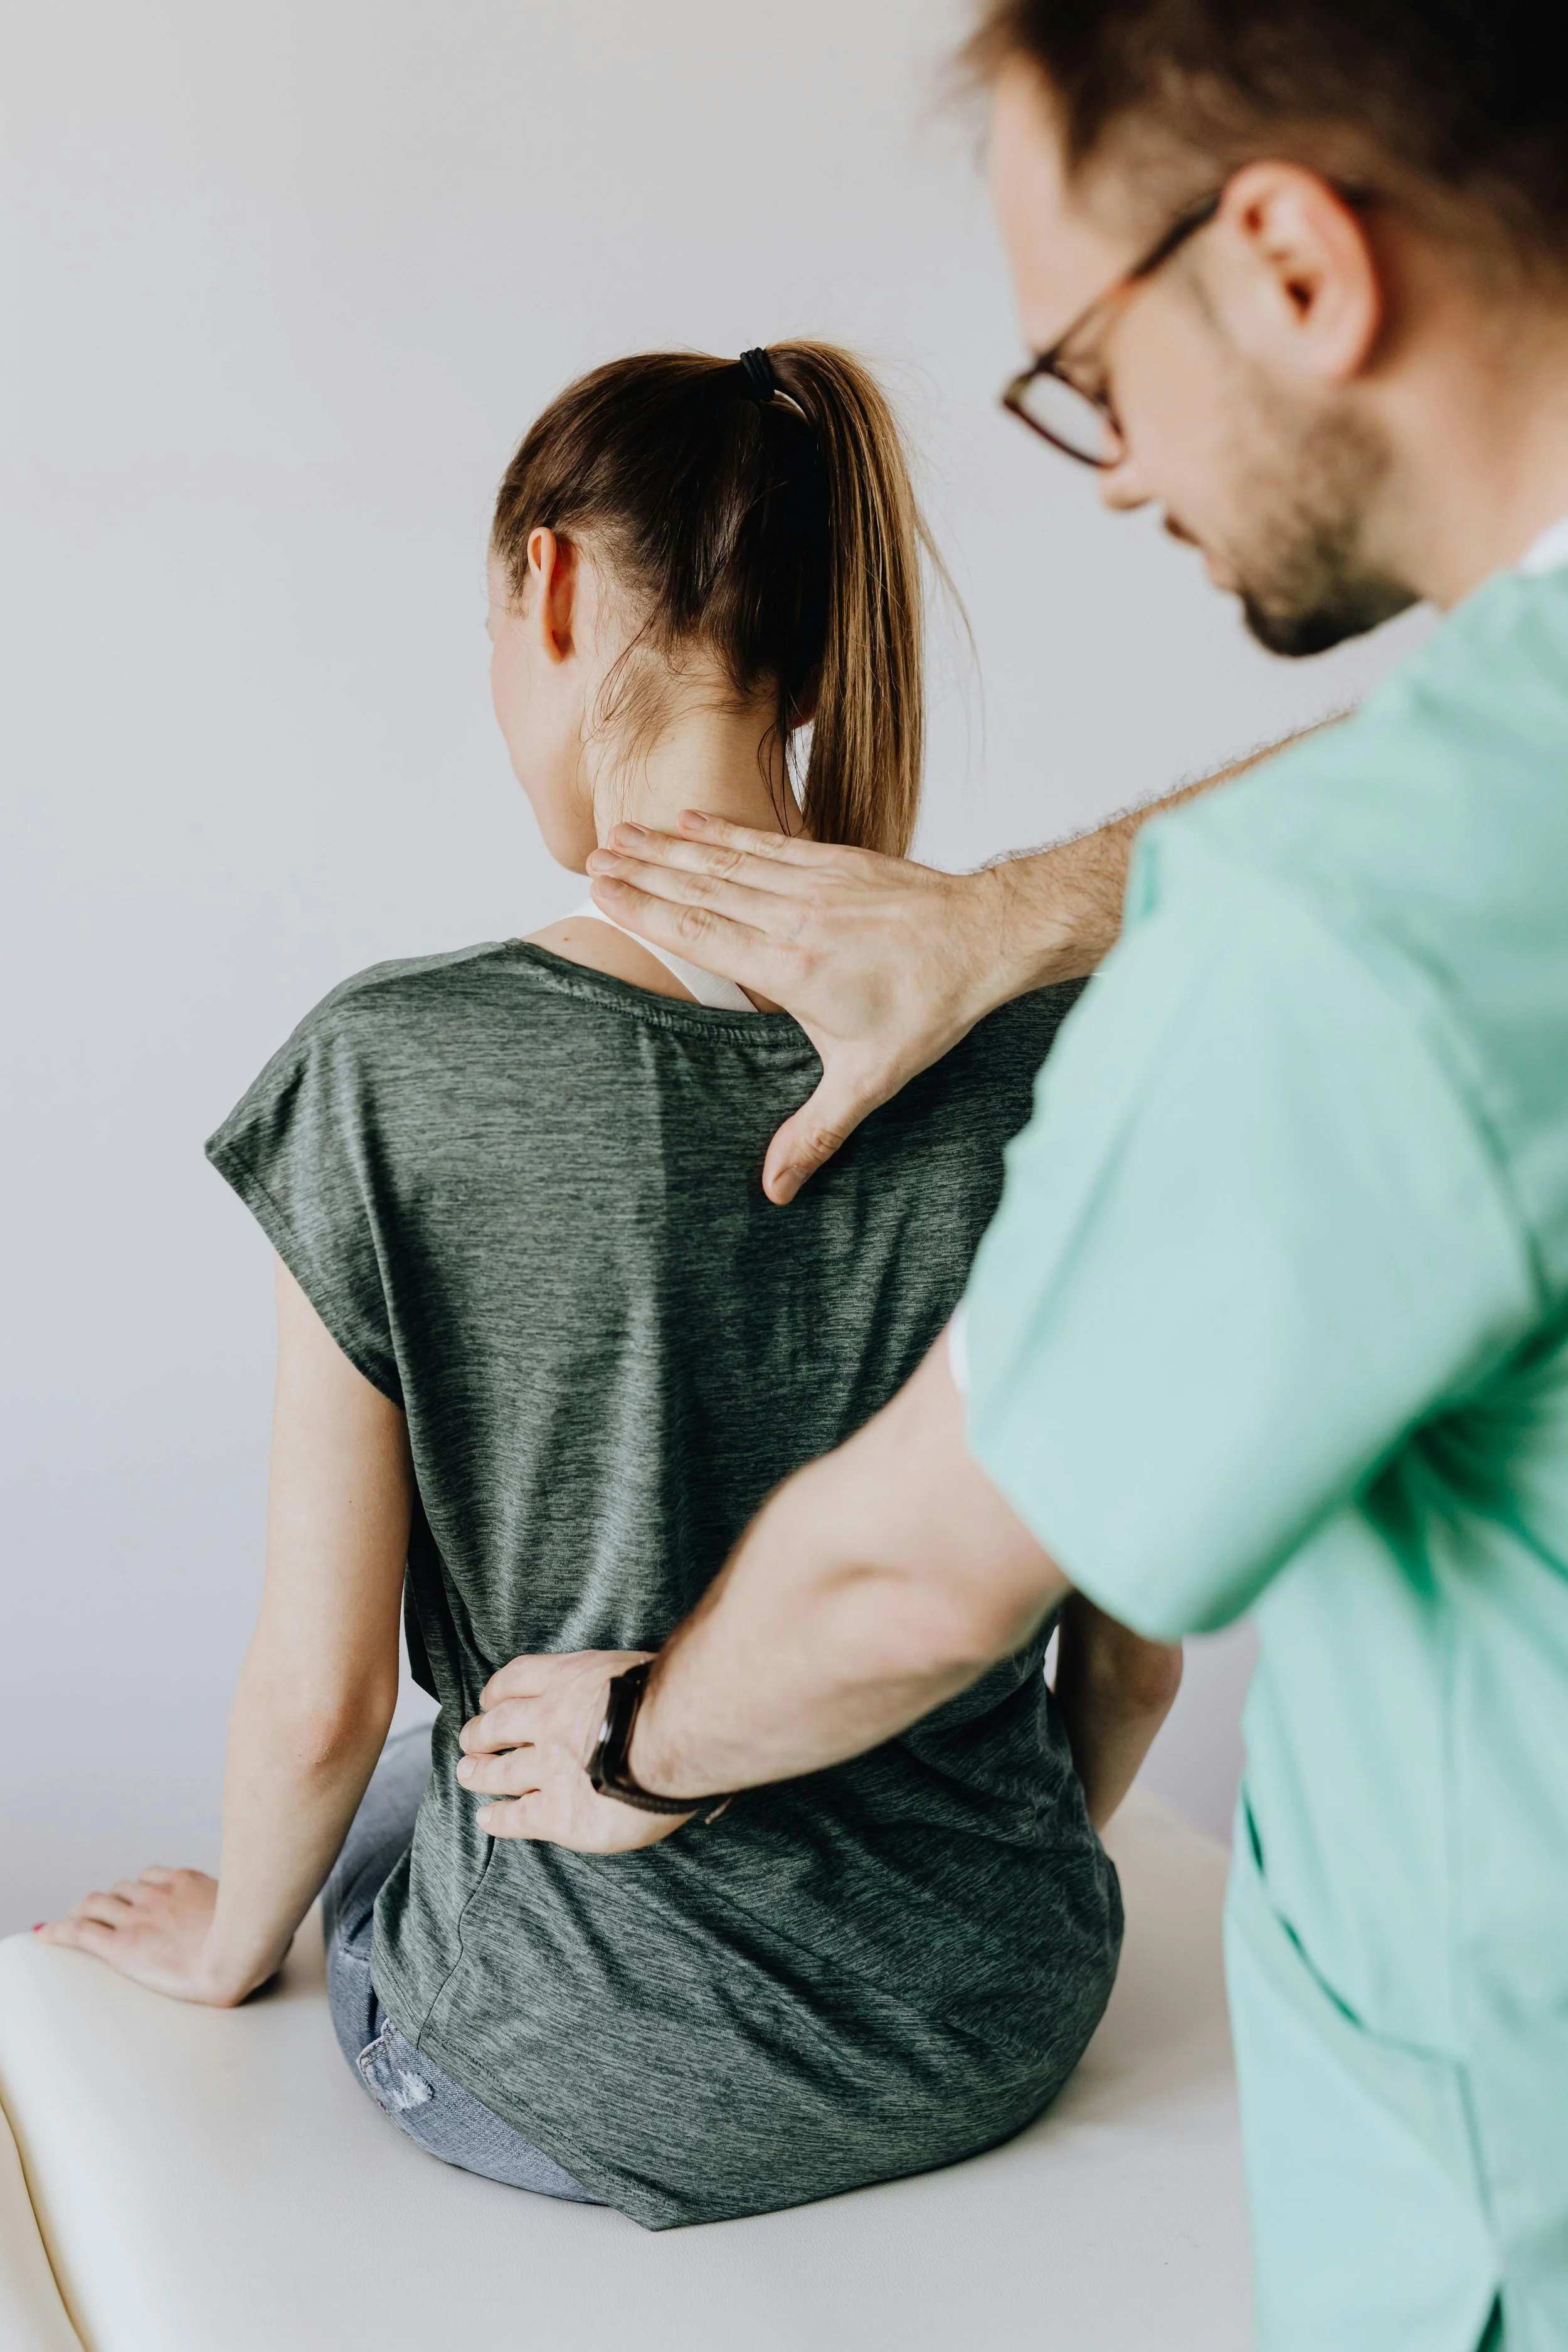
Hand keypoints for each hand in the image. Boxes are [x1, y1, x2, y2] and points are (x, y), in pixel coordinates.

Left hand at [36, 1868, 262, 2005]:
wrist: (238, 1955)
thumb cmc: (255, 1937)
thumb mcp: (254, 1908)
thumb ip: (246, 1904)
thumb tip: (272, 1914)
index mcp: (186, 1882)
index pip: (150, 1876)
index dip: (136, 1890)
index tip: (132, 1898)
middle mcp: (157, 1894)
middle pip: (120, 1889)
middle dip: (109, 1901)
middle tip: (101, 1916)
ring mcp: (137, 1918)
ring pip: (96, 1903)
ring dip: (84, 1912)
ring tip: (75, 1923)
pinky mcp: (122, 1946)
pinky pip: (81, 1932)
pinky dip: (61, 1931)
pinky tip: (49, 1935)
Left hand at [457, 1651, 694, 1853]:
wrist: (678, 1738)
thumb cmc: (671, 1700)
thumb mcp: (634, 1668)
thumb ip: (612, 1682)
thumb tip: (619, 1691)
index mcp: (568, 1680)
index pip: (516, 1679)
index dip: (497, 1691)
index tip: (489, 1700)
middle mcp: (549, 1721)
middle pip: (497, 1726)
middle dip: (479, 1734)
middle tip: (471, 1740)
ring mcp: (549, 1768)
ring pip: (497, 1772)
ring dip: (478, 1773)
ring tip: (468, 1774)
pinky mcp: (558, 1814)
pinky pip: (515, 1818)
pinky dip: (497, 1819)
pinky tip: (487, 1819)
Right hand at [585, 818, 1022, 1201]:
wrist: (987, 938)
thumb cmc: (931, 1007)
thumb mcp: (870, 1080)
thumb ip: (815, 1131)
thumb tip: (774, 1190)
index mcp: (791, 968)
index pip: (699, 933)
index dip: (645, 911)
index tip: (601, 892)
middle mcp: (794, 916)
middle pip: (700, 889)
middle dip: (642, 872)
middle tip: (592, 858)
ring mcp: (814, 883)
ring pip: (727, 860)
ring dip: (672, 845)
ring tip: (624, 831)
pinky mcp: (837, 861)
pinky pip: (767, 842)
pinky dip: (726, 830)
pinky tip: (693, 819)